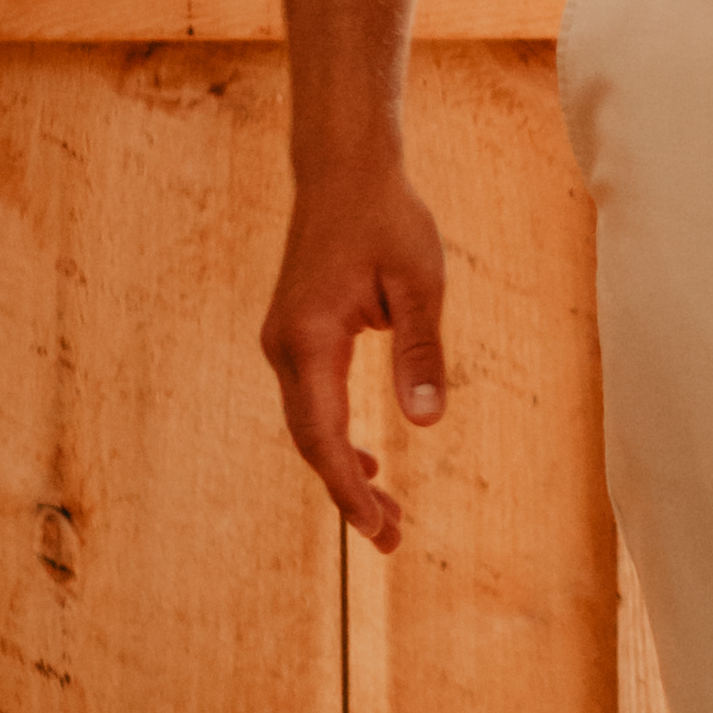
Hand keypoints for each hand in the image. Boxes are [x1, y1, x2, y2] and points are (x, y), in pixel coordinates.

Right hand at [261, 149, 449, 550]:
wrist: (344, 171)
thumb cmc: (388, 219)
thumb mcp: (420, 282)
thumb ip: (421, 350)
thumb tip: (428, 421)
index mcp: (309, 337)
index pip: (324, 433)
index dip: (348, 488)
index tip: (377, 529)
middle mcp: (285, 345)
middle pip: (312, 439)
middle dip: (349, 493)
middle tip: (392, 540)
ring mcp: (284, 342)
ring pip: (310, 425)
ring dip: (345, 470)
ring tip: (387, 516)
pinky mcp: (295, 337)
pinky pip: (312, 402)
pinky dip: (337, 438)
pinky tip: (370, 463)